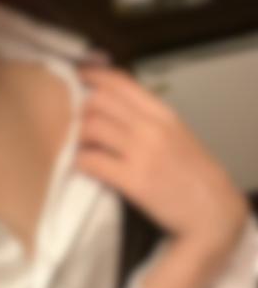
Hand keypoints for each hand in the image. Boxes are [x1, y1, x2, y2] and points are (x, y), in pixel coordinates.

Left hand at [74, 64, 249, 259]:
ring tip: (78, 146)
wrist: (213, 211)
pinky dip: (80, 162)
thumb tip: (111, 108)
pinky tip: (81, 166)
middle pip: (99, 101)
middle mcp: (152, 127)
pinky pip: (92, 162)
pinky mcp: (133, 180)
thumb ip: (148, 119)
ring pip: (91, 128)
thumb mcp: (177, 135)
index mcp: (163, 113)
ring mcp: (142, 153)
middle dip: (80, 110)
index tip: (77, 77)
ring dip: (77, 137)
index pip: (121, 83)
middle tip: (74, 123)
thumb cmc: (193, 174)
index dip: (93, 76)